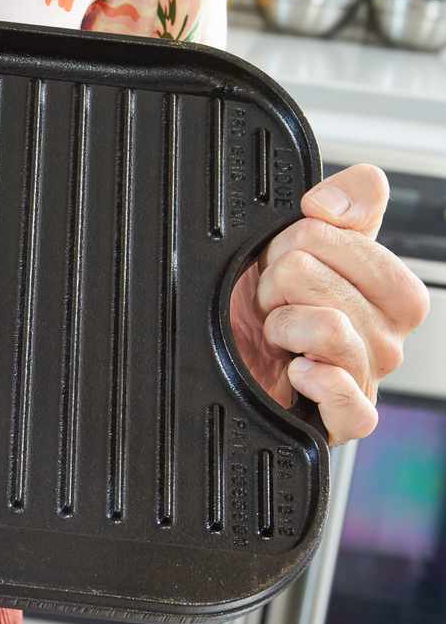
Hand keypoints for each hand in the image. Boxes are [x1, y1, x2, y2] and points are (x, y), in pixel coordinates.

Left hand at [229, 164, 429, 443]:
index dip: (299, 244)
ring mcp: (368, 378)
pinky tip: (297, 371)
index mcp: (391, 292)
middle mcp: (387, 336)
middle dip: (282, 284)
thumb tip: (333, 204)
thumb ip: (344, 204)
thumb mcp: (301, 242)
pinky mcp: (347, 419)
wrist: (230, 360)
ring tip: (275, 333)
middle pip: (330, 284)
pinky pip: (352, 403)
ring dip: (283, 326)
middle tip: (272, 301)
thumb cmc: (269, 305)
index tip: (283, 260)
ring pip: (330, 330)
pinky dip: (321, 382)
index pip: (353, 242)